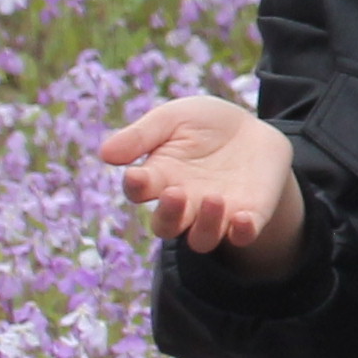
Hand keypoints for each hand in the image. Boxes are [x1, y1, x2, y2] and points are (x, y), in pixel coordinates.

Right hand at [97, 94, 306, 277]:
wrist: (252, 129)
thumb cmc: (203, 125)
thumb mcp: (172, 119)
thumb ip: (142, 135)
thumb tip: (105, 153)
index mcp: (158, 178)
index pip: (139, 191)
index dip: (136, 186)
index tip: (136, 175)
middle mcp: (183, 203)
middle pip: (166, 225)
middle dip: (169, 214)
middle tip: (175, 192)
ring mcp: (215, 214)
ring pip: (201, 239)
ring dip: (205, 225)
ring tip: (214, 198)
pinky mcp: (249, 216)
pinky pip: (242, 236)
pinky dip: (242, 232)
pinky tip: (243, 218)